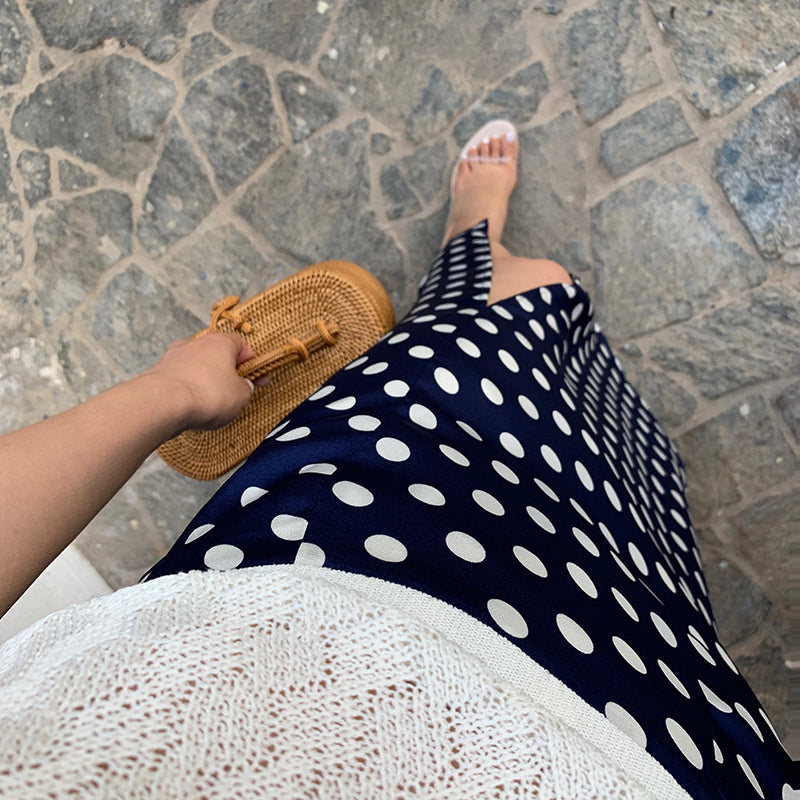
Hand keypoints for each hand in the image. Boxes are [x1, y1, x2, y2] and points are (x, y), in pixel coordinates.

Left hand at [140, 333, 268, 433]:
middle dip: (227, 373)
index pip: (242, 345)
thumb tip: (241, 387)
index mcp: (220, 342)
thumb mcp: (241, 395)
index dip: (252, 363)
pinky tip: (191, 406)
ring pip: (197, 367)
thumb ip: (245, 388)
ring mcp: (174, 356)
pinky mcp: (158, 372)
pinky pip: (180, 379)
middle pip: (217, 355)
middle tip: (235, 393)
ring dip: (206, 381)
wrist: (162, 403)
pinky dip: (188, 390)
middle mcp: (195, 343)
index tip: (258, 379)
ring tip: (211, 404)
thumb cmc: (206, 394)